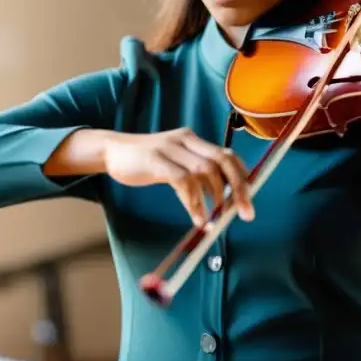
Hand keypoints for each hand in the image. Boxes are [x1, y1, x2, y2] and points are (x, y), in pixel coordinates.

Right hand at [102, 128, 253, 225]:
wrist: (112, 151)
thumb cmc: (146, 161)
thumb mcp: (174, 161)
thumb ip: (195, 172)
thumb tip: (222, 196)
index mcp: (193, 140)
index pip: (226, 153)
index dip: (242, 175)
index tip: (249, 197)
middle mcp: (186, 140)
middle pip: (222, 160)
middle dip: (238, 188)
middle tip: (245, 213)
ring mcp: (171, 148)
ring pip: (205, 171)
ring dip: (215, 198)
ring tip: (215, 220)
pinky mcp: (156, 160)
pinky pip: (183, 181)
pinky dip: (194, 201)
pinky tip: (196, 217)